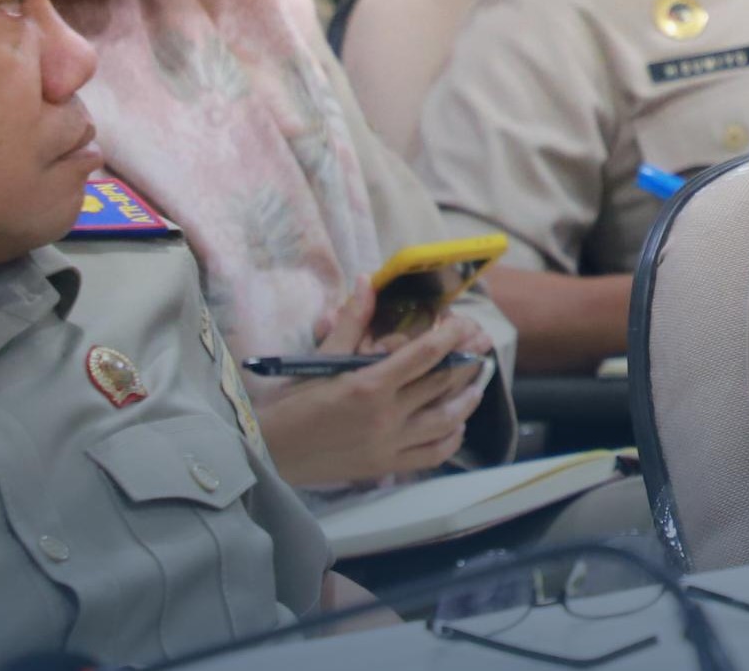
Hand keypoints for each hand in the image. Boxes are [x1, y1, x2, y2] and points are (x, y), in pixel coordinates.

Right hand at [250, 290, 487, 489]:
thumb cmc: (293, 404)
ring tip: (477, 382)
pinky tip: (455, 424)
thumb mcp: (322, 359)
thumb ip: (352, 321)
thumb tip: (367, 281)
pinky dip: (450, 438)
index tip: (464, 323)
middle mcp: (386, 417)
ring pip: (445, 421)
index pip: (425, 354)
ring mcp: (388, 445)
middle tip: (479, 345)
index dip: (452, 335)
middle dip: (466, 360)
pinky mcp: (385, 467)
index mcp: (370, 385)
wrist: (269, 453)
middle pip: (442, 384)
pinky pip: (430, 455)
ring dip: (467, 400)